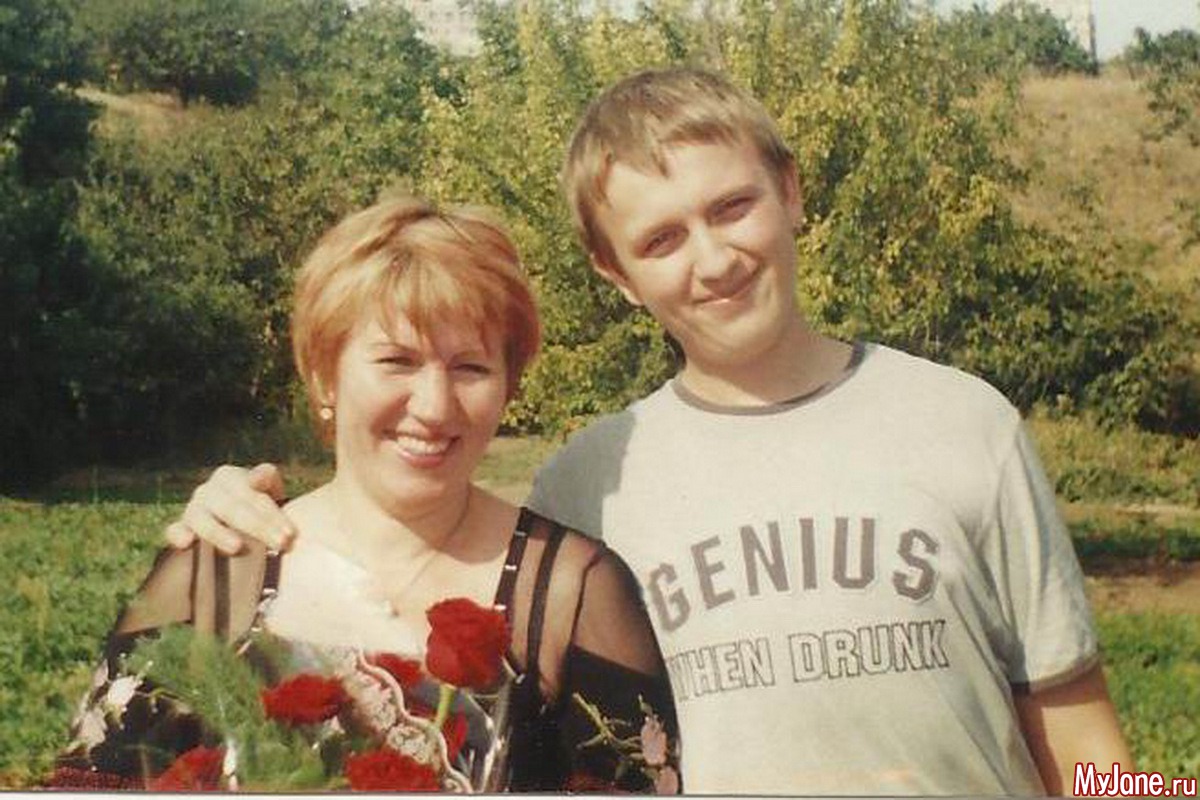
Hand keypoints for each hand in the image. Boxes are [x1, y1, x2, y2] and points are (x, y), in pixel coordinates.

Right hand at [164, 463, 296, 553]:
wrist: (239, 525)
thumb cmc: (258, 506)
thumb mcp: (268, 489)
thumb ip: (267, 478)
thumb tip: (256, 479)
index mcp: (229, 476)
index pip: (251, 493)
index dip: (272, 514)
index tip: (290, 534)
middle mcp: (207, 490)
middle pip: (232, 508)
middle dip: (258, 527)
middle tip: (280, 544)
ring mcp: (192, 510)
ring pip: (202, 519)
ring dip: (219, 533)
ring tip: (237, 547)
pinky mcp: (181, 529)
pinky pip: (174, 531)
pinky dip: (178, 535)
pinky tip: (186, 542)